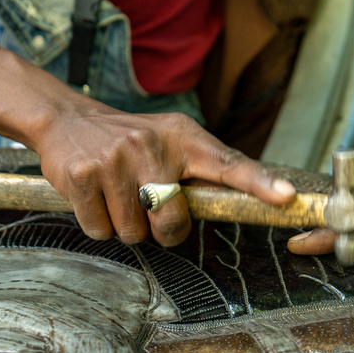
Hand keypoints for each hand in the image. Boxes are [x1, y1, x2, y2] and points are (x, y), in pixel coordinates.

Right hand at [32, 98, 295, 246]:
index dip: (259, 183)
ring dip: (127, 226)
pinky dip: (98, 224)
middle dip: (163, 229)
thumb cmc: (129, 139)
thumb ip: (199, 169)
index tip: (285, 197)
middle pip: (172, 221)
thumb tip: (234, 204)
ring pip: (134, 232)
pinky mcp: (82, 176)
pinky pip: (100, 230)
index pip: (229, 163)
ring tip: (118, 196)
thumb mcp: (169, 140)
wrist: (67, 120)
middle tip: (149, 208)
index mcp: (184, 138)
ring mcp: (115, 160)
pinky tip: (95, 197)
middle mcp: (152, 146)